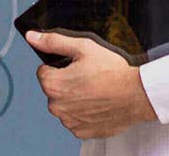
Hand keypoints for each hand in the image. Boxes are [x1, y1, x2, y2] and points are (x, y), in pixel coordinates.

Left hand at [28, 30, 157, 139]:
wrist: (135, 95)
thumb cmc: (112, 72)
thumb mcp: (83, 47)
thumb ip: (54, 42)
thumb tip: (33, 37)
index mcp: (52, 84)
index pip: (44, 71)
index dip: (60, 66)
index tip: (76, 66)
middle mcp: (56, 106)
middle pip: (54, 89)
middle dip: (67, 82)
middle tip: (88, 76)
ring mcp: (69, 121)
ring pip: (65, 105)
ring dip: (75, 98)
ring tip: (95, 90)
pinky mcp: (82, 131)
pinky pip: (77, 119)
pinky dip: (84, 112)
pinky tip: (98, 103)